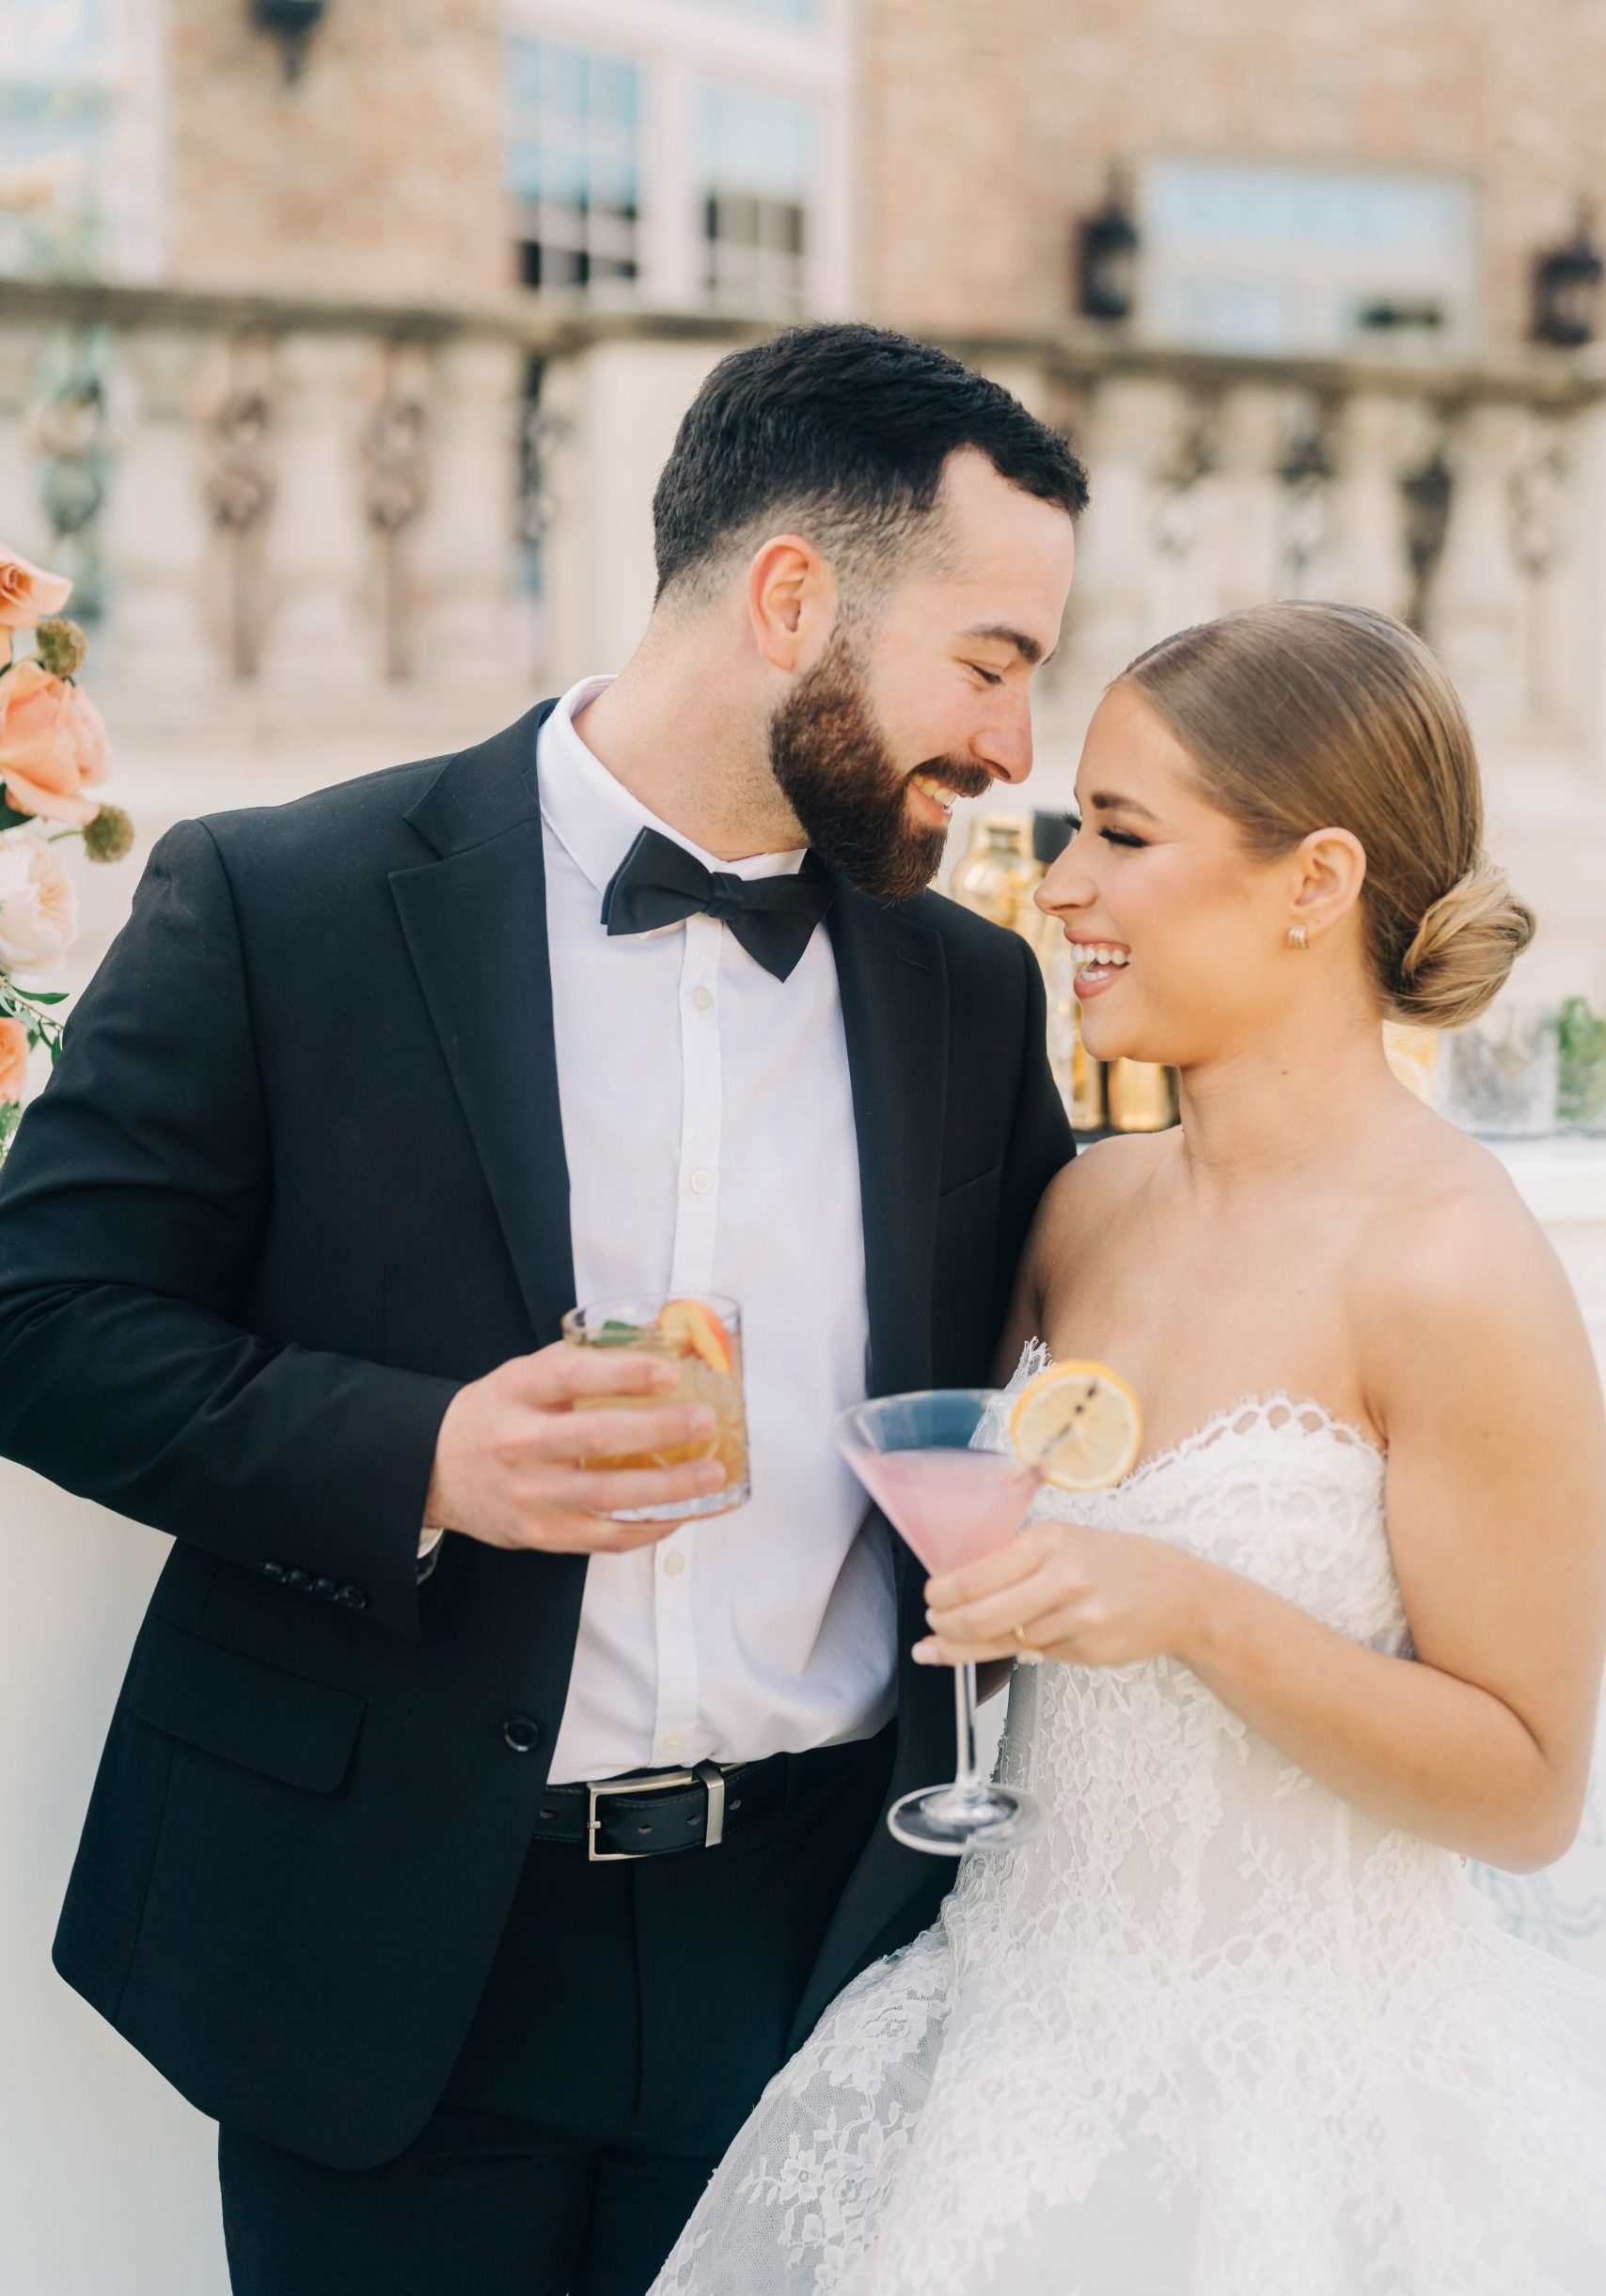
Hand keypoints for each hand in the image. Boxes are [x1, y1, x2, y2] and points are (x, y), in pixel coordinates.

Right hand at [423, 1340, 726, 1554]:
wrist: (435, 1469)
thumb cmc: (495, 1416)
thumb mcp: (524, 1375)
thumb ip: (583, 1362)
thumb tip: (660, 1343)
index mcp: (516, 1392)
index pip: (571, 1376)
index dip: (623, 1373)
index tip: (669, 1372)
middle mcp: (518, 1443)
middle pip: (595, 1437)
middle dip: (659, 1430)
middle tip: (704, 1422)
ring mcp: (527, 1493)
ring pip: (606, 1496)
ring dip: (667, 1487)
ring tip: (710, 1474)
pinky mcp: (537, 1533)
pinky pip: (601, 1538)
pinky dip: (645, 1529)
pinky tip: (677, 1513)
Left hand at [915, 1518, 1205, 1671]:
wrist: (1180, 1595)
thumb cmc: (1114, 1563)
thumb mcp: (1065, 1542)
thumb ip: (1016, 1562)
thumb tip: (955, 1587)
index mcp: (1049, 1541)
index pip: (974, 1576)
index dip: (941, 1596)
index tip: (930, 1600)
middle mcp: (1063, 1577)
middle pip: (979, 1617)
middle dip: (946, 1630)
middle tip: (934, 1631)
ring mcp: (1078, 1618)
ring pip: (1008, 1641)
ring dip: (985, 1644)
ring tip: (973, 1637)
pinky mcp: (1088, 1651)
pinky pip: (1039, 1654)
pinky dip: (1029, 1649)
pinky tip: (1036, 1637)